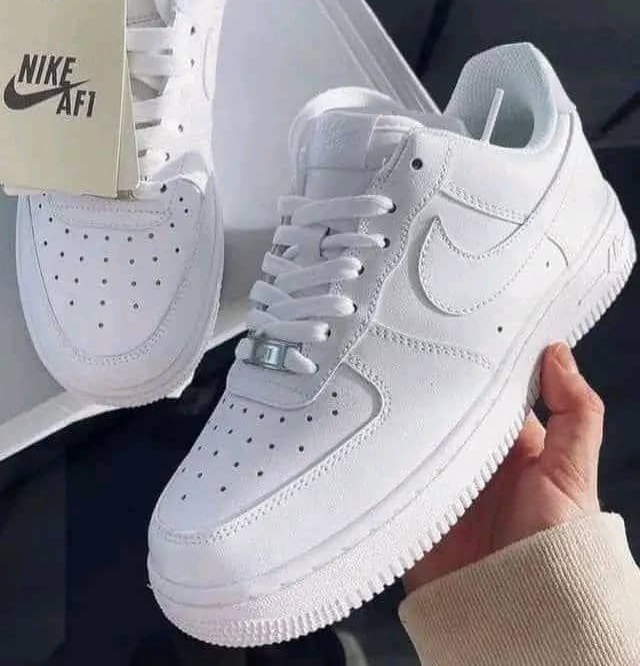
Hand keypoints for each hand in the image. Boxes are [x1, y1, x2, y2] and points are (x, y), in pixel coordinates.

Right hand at [403, 342, 603, 593]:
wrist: (518, 614)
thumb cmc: (557, 547)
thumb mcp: (573, 473)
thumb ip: (575, 413)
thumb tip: (558, 353)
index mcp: (512, 442)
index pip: (488, 389)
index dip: (475, 362)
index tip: (455, 328)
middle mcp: (474, 456)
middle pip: (445, 409)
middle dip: (427, 387)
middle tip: (405, 352)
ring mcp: (441, 480)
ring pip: (413, 436)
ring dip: (400, 422)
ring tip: (378, 388)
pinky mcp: (413, 505)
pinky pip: (390, 473)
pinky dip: (379, 458)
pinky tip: (367, 435)